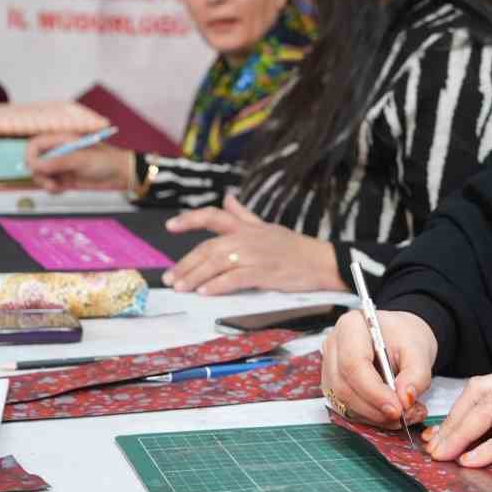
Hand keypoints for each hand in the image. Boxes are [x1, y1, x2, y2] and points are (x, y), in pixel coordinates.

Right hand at [25, 134, 133, 192]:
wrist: (122, 174)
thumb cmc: (106, 161)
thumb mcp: (82, 160)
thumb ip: (58, 162)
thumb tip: (35, 165)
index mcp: (61, 140)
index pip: (35, 145)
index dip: (30, 155)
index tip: (34, 168)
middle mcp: (59, 152)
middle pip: (35, 162)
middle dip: (38, 173)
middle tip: (48, 182)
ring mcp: (61, 166)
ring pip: (41, 175)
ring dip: (44, 182)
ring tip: (56, 187)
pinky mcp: (66, 179)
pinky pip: (50, 184)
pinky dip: (52, 188)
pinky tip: (61, 189)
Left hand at [162, 194, 340, 293]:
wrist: (321, 261)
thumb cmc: (294, 247)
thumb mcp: (267, 226)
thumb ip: (243, 215)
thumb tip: (227, 198)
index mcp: (247, 227)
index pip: (213, 216)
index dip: (190, 219)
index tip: (170, 226)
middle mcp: (247, 238)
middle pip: (209, 247)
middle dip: (186, 263)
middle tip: (170, 278)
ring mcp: (255, 255)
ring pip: (218, 263)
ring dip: (196, 276)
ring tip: (182, 288)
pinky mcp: (264, 273)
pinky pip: (235, 278)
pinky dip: (218, 285)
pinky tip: (206, 292)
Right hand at [321, 308, 437, 428]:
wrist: (401, 339)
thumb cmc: (405, 337)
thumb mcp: (420, 350)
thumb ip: (417, 374)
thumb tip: (405, 399)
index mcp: (351, 327)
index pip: (353, 364)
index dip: (374, 391)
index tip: (397, 408)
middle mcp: (334, 346)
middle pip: (343, 386)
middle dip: (373, 408)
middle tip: (402, 415)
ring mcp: (330, 367)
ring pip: (342, 402)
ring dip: (372, 416)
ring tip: (402, 415)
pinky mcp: (333, 386)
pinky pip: (345, 408)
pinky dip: (369, 417)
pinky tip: (389, 415)